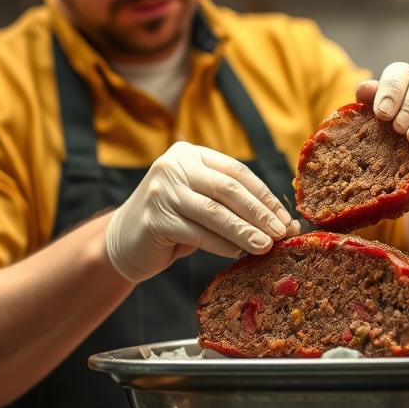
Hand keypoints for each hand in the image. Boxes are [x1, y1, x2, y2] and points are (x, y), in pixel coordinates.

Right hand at [105, 142, 300, 283]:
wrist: (124, 240)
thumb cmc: (173, 221)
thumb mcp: (199, 200)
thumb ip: (230, 202)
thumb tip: (280, 221)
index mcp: (189, 154)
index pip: (237, 172)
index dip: (264, 195)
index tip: (284, 217)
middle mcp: (173, 166)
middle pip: (228, 189)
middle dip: (259, 213)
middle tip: (281, 232)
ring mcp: (162, 192)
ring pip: (214, 212)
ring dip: (245, 231)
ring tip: (266, 246)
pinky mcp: (155, 219)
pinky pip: (198, 234)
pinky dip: (222, 245)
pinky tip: (238, 253)